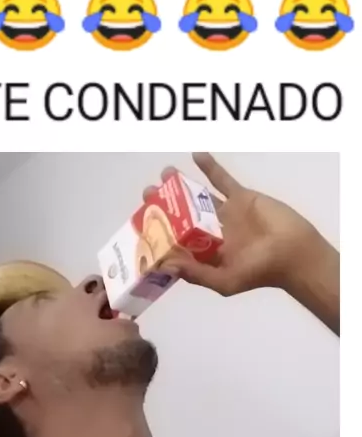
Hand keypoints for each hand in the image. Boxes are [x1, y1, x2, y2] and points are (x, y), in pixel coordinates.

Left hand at [143, 153, 328, 296]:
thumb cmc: (259, 271)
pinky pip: (222, 180)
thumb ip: (196, 273)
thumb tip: (166, 265)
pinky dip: (209, 167)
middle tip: (148, 193)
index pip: (176, 243)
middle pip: (182, 217)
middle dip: (164, 206)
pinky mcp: (241, 198)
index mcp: (206, 255)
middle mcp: (212, 234)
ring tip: (164, 174)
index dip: (160, 235)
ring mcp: (226, 214)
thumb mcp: (225, 281)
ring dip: (181, 185)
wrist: (294, 253)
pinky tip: (196, 155)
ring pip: (197, 197)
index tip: (142, 224)